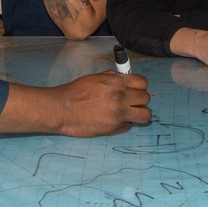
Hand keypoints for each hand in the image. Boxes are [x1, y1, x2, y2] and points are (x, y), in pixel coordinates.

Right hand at [0, 72, 151, 136]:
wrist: (62, 109)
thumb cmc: (75, 92)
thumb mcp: (95, 78)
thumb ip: (112, 78)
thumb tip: (123, 79)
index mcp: (116, 82)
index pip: (143, 82)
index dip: (139, 86)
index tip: (134, 89)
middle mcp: (121, 98)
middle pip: (146, 99)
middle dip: (139, 100)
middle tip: (131, 101)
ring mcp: (119, 114)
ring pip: (145, 116)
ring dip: (139, 114)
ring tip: (129, 113)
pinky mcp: (114, 128)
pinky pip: (129, 126)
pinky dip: (124, 123)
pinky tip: (113, 120)